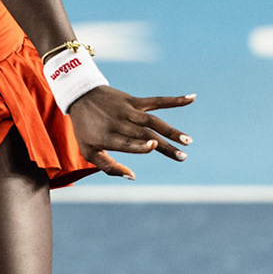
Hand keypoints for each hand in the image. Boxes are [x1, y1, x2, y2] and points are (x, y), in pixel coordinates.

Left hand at [67, 89, 194, 179]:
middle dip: (165, 145)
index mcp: (107, 137)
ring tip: (188, 140)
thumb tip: (133, 177)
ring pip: (154, 121)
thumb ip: (109, 167)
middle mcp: (119, 123)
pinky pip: (156, 101)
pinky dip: (174, 100)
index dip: (140, 144)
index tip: (154, 146)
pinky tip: (191, 98)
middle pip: (145, 135)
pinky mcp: (134, 101)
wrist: (80, 96)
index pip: (126, 143)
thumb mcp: (88, 151)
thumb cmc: (86, 129)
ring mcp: (128, 111)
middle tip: (183, 156)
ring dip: (172, 130)